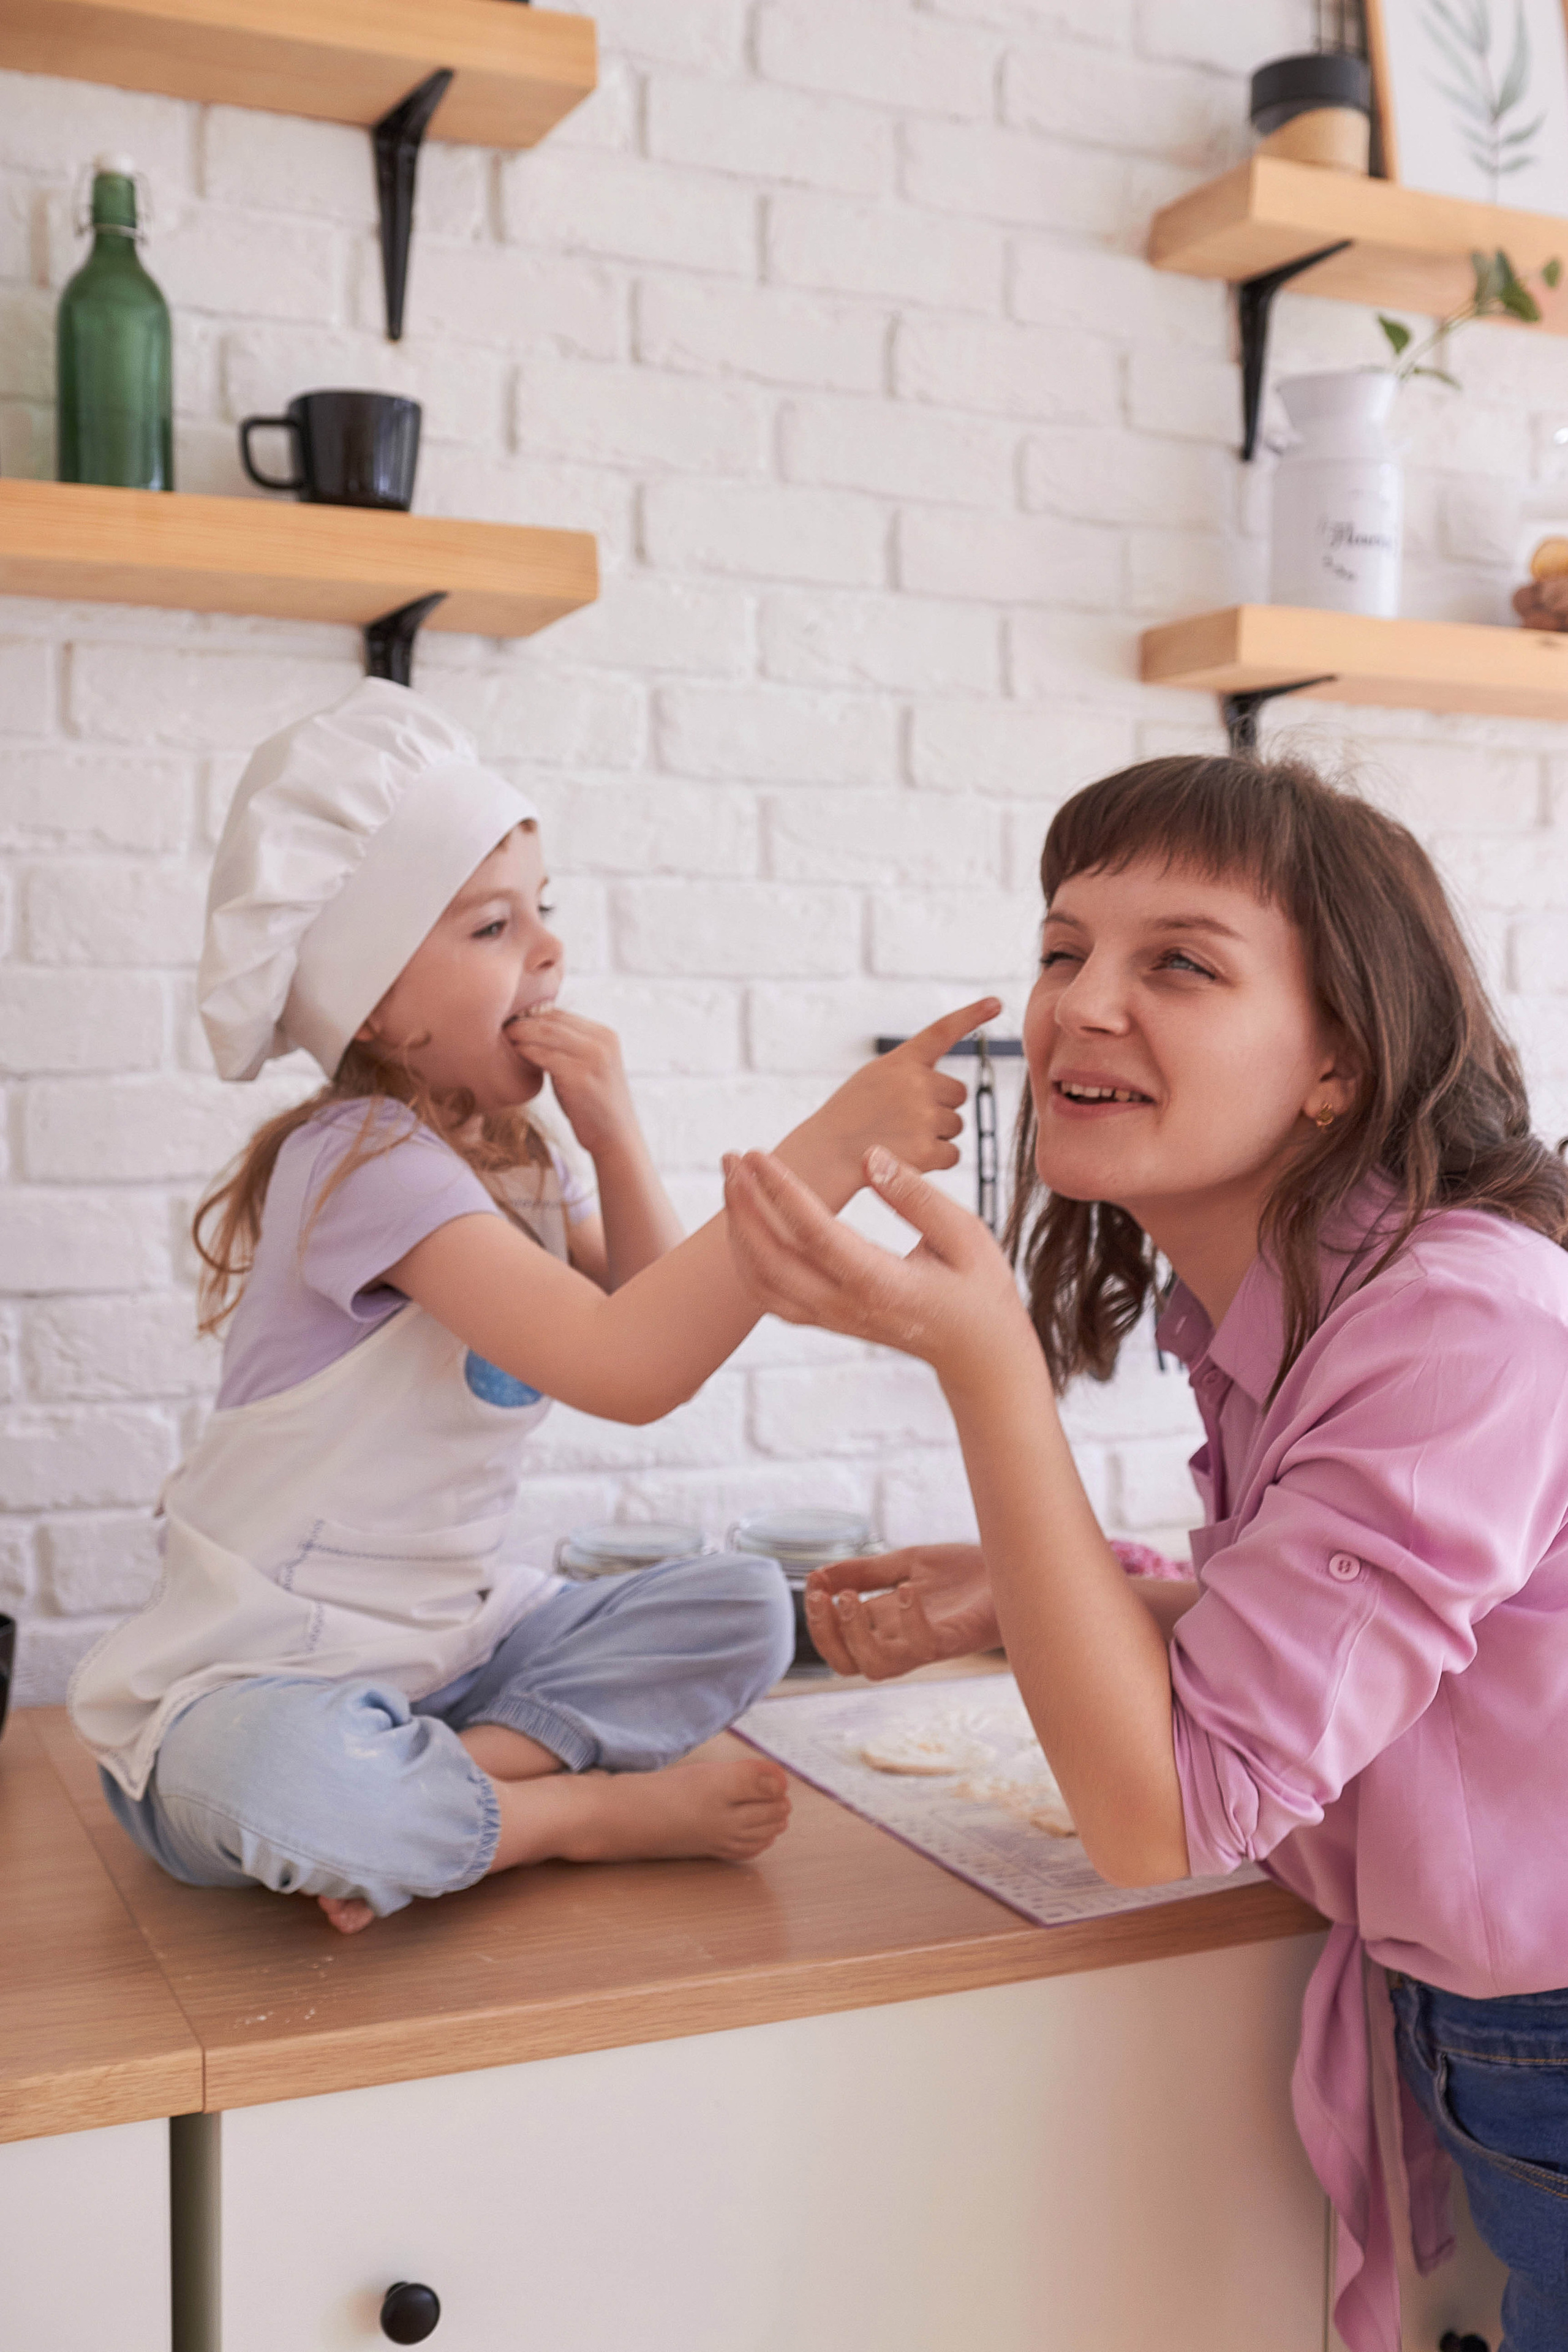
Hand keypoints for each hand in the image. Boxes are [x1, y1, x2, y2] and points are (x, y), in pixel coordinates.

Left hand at [509, 1009, 637, 1158]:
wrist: (616, 1137)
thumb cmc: (593, 1104)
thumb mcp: (586, 1067)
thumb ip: (568, 1048)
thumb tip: (530, 1031)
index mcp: (604, 1034)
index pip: (561, 1014)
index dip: (533, 1015)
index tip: (511, 1022)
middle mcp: (602, 1041)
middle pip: (552, 1019)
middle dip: (523, 1021)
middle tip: (501, 1028)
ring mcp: (593, 1057)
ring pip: (545, 1033)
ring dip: (520, 1034)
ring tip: (503, 1039)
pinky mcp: (580, 1076)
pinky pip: (543, 1056)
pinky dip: (525, 1052)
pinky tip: (514, 1057)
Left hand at [722, 1141, 1031, 1383]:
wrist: (978, 1352)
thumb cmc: (978, 1286)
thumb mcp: (966, 1235)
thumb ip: (917, 1196)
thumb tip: (870, 1156)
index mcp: (882, 1283)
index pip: (815, 1234)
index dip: (781, 1192)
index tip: (759, 1155)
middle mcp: (847, 1306)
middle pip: (773, 1258)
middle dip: (744, 1205)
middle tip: (732, 1157)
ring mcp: (833, 1318)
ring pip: (761, 1280)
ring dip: (738, 1229)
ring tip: (731, 1180)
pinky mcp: (826, 1320)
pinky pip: (769, 1295)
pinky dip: (746, 1259)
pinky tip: (744, 1222)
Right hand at [797, 999, 1000, 1189]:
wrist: (826, 1155)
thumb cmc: (850, 1117)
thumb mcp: (875, 1079)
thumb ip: (910, 1073)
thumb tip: (954, 1092)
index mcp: (902, 1061)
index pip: (943, 1031)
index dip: (972, 1015)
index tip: (996, 1003)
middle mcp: (917, 1083)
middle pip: (958, 1093)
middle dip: (941, 1106)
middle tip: (905, 1119)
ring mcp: (924, 1116)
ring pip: (955, 1124)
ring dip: (935, 1134)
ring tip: (898, 1138)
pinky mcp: (928, 1150)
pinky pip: (953, 1153)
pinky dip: (936, 1159)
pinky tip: (906, 1157)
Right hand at [804, 1546, 1000, 1679]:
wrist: (1015, 1565)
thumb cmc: (966, 1572)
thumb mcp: (905, 1563)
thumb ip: (865, 1571)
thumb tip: (818, 1575)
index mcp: (886, 1625)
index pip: (837, 1642)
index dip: (817, 1620)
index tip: (813, 1583)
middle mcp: (901, 1641)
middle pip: (846, 1664)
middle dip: (825, 1632)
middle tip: (824, 1594)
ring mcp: (927, 1645)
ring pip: (877, 1668)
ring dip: (855, 1634)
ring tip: (851, 1597)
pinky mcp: (956, 1642)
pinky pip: (923, 1648)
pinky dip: (907, 1621)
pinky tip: (907, 1590)